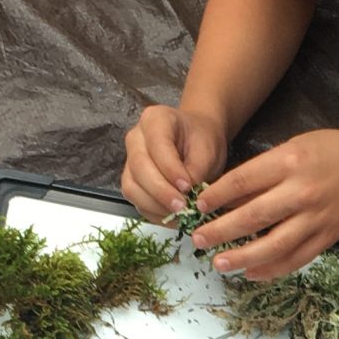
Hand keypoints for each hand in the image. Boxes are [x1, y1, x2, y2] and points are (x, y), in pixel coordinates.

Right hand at [121, 103, 227, 220]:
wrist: (196, 141)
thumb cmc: (202, 140)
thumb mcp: (208, 150)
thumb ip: (197, 170)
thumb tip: (188, 197)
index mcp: (154, 119)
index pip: (157, 146)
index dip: (170, 169)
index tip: (188, 187)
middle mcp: (135, 138)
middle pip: (139, 168)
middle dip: (161, 191)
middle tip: (182, 207)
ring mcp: (129, 161)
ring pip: (132, 187)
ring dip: (155, 205)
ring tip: (179, 214)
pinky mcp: (132, 181)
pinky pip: (136, 200)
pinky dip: (154, 213)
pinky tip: (173, 218)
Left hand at [194, 129, 338, 277]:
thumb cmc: (330, 152)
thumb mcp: (293, 147)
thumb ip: (263, 172)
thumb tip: (226, 197)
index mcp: (289, 162)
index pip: (243, 182)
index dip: (217, 196)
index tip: (200, 206)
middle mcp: (301, 192)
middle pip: (252, 217)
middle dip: (221, 231)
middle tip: (198, 239)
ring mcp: (315, 218)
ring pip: (273, 245)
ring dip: (242, 257)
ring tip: (219, 263)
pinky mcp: (326, 238)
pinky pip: (295, 259)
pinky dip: (271, 269)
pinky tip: (251, 273)